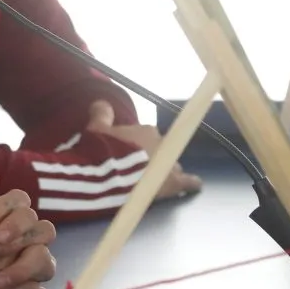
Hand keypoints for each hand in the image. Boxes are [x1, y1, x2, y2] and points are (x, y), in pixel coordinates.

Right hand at [87, 100, 202, 198]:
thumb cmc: (103, 150)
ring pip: (172, 165)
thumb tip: (102, 103)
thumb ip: (101, 114)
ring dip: (165, 170)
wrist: (110, 175)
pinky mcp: (173, 183)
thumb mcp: (96, 128)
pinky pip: (187, 182)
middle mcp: (162, 144)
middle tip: (137, 167)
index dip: (137, 143)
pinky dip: (190, 183)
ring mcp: (168, 164)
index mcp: (145, 131)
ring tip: (155, 180)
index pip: (146, 134)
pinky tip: (193, 186)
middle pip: (161, 149)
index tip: (127, 150)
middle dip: (152, 156)